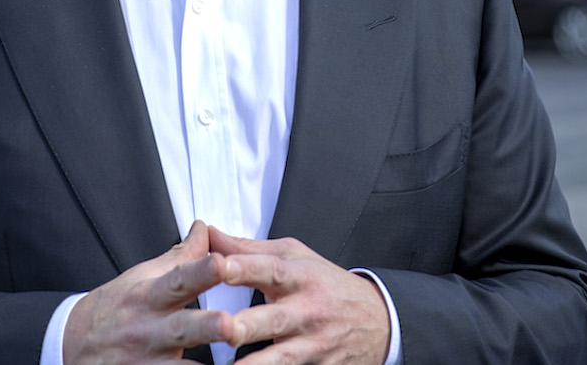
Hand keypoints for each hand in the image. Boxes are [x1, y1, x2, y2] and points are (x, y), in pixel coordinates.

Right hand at [64, 221, 231, 362]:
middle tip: (229, 324)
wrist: (72, 344)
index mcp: (149, 297)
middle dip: (206, 327)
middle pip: (181, 328)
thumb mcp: (141, 277)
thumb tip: (204, 230)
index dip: (200, 272)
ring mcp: (145, 362)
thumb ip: (180, 257)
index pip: (177, 280)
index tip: (222, 263)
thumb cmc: (114, 308)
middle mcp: (148, 330)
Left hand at [207, 228, 390, 364]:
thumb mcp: (295, 257)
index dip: (245, 267)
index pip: (271, 269)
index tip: (219, 266)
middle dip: (248, 325)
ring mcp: (313, 344)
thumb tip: (208, 235)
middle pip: (274, 319)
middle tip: (224, 328)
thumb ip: (248, 250)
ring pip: (283, 357)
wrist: (378, 321)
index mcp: (299, 277)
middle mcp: (306, 311)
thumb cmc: (326, 284)